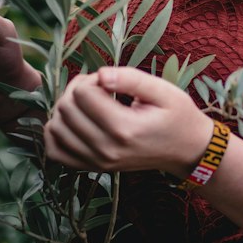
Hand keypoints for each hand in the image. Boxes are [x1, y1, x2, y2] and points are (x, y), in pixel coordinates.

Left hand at [44, 65, 212, 175]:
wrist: (186, 150)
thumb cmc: (176, 116)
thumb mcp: (162, 90)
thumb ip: (131, 78)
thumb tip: (100, 74)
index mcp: (124, 128)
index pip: (81, 94)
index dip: (91, 79)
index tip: (107, 81)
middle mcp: (106, 149)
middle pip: (65, 109)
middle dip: (76, 90)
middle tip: (97, 89)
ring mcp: (98, 162)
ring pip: (56, 129)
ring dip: (65, 109)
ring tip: (87, 104)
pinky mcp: (93, 167)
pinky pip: (56, 152)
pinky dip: (57, 134)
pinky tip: (74, 122)